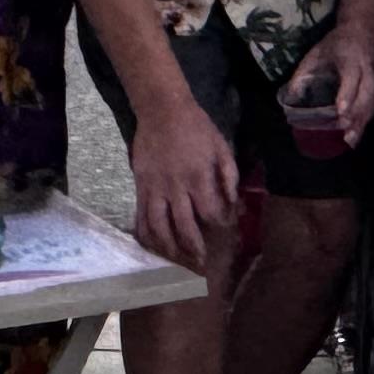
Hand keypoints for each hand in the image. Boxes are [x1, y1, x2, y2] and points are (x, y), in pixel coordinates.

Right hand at [131, 98, 243, 272]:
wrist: (161, 110)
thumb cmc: (196, 127)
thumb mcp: (221, 146)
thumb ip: (229, 176)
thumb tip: (234, 203)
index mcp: (198, 176)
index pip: (210, 212)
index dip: (220, 226)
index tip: (226, 232)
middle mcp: (175, 187)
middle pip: (184, 227)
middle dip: (195, 249)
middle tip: (202, 263)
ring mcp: (154, 188)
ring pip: (159, 228)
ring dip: (169, 248)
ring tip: (178, 260)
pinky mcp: (140, 187)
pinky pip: (141, 217)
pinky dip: (146, 235)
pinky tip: (153, 246)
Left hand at [286, 31, 373, 146]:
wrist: (365, 27)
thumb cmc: (338, 41)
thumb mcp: (318, 51)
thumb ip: (304, 72)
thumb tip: (290, 96)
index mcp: (351, 59)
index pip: (351, 79)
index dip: (347, 95)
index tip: (341, 111)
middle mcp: (366, 70)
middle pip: (366, 95)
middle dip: (356, 114)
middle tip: (346, 133)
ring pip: (372, 102)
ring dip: (362, 122)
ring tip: (351, 140)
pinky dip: (367, 120)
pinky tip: (358, 133)